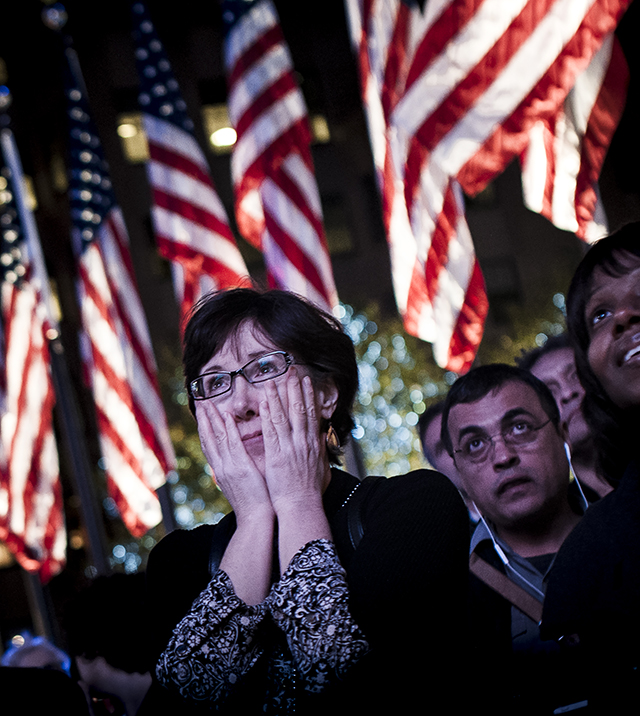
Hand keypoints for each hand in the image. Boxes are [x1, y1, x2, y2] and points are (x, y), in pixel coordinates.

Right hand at [195, 400, 272, 522]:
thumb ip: (236, 471)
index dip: (204, 429)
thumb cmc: (253, 503)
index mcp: (221, 471)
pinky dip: (229, 429)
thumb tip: (236, 462)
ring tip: (207, 403)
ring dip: (212, 419)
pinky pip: (234, 445)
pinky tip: (227, 416)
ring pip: (218, 438)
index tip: (202, 415)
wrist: (255, 520)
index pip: (209, 446)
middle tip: (199, 402)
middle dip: (203, 420)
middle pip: (209, 439)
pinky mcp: (241, 468)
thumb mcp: (240, 485)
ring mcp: (229, 467)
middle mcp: (221, 467)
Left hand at [260, 369, 329, 513]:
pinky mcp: (277, 455)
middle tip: (292, 371)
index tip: (306, 381)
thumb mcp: (323, 469)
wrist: (302, 506)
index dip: (309, 395)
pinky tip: (264, 403)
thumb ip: (322, 452)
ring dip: (278, 397)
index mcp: (313, 444)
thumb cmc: (311, 492)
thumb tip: (323, 440)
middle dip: (296, 388)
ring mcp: (291, 447)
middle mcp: (304, 441)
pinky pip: (272, 431)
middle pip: (300, 409)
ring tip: (273, 381)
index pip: (312, 413)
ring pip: (284, 416)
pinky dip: (268, 416)